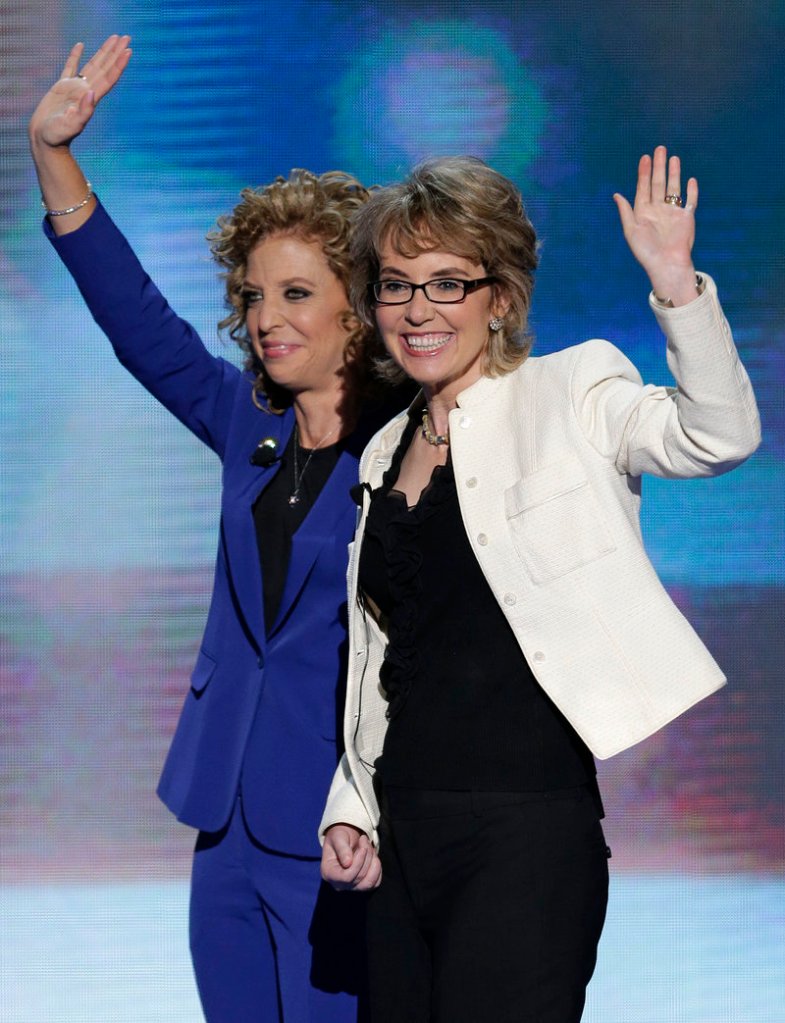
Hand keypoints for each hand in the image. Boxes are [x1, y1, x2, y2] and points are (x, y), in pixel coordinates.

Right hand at [29, 35, 130, 149]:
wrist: (45, 140)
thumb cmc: (58, 136)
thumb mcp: (71, 125)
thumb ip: (83, 111)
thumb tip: (91, 93)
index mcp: (90, 99)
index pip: (108, 78)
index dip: (118, 64)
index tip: (128, 51)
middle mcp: (86, 91)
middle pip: (104, 68)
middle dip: (115, 52)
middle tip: (126, 37)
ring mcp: (74, 88)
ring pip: (92, 65)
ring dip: (103, 52)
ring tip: (113, 38)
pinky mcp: (61, 88)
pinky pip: (70, 67)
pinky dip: (75, 55)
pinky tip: (81, 45)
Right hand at [321, 824, 381, 890]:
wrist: (346, 839)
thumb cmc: (339, 837)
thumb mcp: (337, 837)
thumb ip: (342, 848)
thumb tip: (348, 863)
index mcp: (329, 873)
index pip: (346, 877)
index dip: (358, 863)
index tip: (363, 847)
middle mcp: (339, 884)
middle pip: (359, 878)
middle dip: (366, 856)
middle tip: (364, 840)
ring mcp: (351, 887)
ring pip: (369, 883)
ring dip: (374, 863)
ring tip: (369, 848)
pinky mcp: (363, 885)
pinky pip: (375, 883)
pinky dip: (377, 868)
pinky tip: (372, 856)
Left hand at [613, 146, 698, 304]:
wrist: (667, 264)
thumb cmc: (646, 251)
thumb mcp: (631, 231)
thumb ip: (625, 212)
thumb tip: (616, 195)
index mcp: (643, 212)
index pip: (643, 188)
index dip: (644, 173)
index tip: (645, 158)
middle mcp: (658, 210)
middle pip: (658, 183)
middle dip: (658, 166)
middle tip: (660, 149)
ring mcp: (673, 212)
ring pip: (673, 188)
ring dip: (673, 173)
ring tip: (673, 158)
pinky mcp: (687, 217)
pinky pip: (690, 200)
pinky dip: (691, 190)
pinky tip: (690, 179)